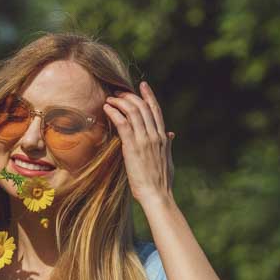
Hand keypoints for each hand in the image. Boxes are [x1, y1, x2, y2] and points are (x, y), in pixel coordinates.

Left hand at [102, 81, 174, 205]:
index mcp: (163, 137)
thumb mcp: (168, 160)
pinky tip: (107, 108)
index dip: (149, 95)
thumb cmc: (161, 182)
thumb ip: (168, 145)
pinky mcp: (133, 147)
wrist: (157, 195)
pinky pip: (123, 123)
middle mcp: (155, 135)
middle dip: (130, 96)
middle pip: (142, 107)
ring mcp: (144, 140)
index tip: (142, 85)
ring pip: (132, 112)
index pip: (156, 110)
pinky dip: (114, 113)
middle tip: (118, 92)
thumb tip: (171, 135)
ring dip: (120, 102)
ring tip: (110, 98)